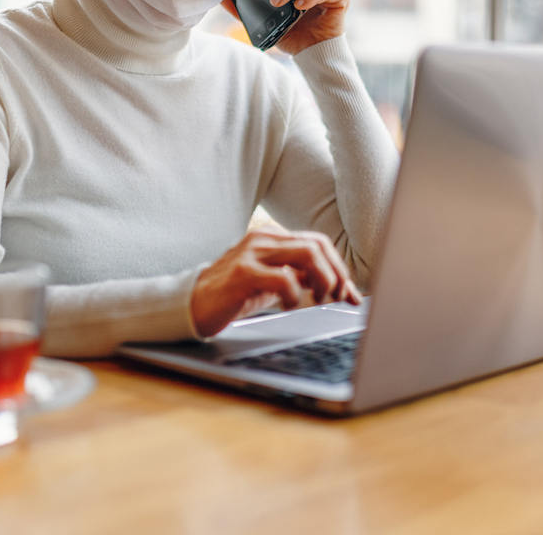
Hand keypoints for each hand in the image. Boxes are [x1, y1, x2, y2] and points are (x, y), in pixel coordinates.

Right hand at [190, 228, 361, 337]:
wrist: (193, 303)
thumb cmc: (235, 293)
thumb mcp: (273, 281)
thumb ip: (302, 277)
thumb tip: (340, 286)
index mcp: (273, 237)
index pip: (318, 243)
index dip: (339, 267)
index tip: (349, 292)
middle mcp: (264, 238)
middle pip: (317, 246)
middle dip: (336, 274)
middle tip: (336, 297)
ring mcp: (253, 253)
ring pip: (307, 255)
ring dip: (322, 280)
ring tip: (316, 299)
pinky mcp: (243, 273)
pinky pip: (284, 278)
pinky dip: (295, 295)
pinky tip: (287, 305)